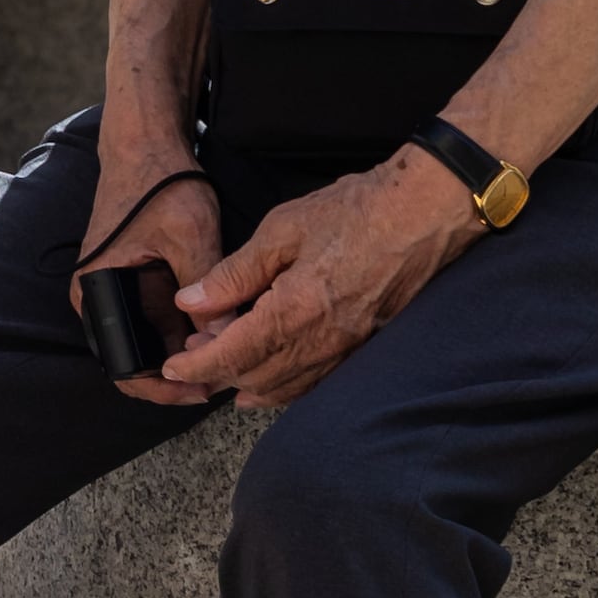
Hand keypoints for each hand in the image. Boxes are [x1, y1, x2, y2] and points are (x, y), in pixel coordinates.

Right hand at [72, 140, 228, 404]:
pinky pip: (154, 320)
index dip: (163, 385)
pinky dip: (181, 332)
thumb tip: (229, 335)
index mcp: (97, 289)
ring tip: (222, 356)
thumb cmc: (159, 181)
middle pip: (135, 357)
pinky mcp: (130, 281)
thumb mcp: (189, 233)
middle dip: (177, 374)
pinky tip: (212, 331)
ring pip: (148, 341)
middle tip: (221, 378)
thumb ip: (207, 284)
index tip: (200, 390)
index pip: (123, 363)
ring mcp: (112, 289)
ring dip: (182, 353)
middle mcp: (96, 296)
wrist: (145, 145)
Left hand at [166, 149, 480, 406]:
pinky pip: (317, 381)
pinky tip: (274, 377)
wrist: (426, 211)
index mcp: (294, 311)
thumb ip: (234, 273)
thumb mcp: (282, 230)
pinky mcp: (365, 344)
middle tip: (193, 359)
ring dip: (251, 384)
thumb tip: (191, 302)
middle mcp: (321, 341)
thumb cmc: (356, 211)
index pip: (233, 354)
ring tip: (225, 375)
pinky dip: (287, 386)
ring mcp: (347, 348)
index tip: (171, 368)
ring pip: (288, 387)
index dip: (197, 366)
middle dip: (219, 374)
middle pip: (257, 377)